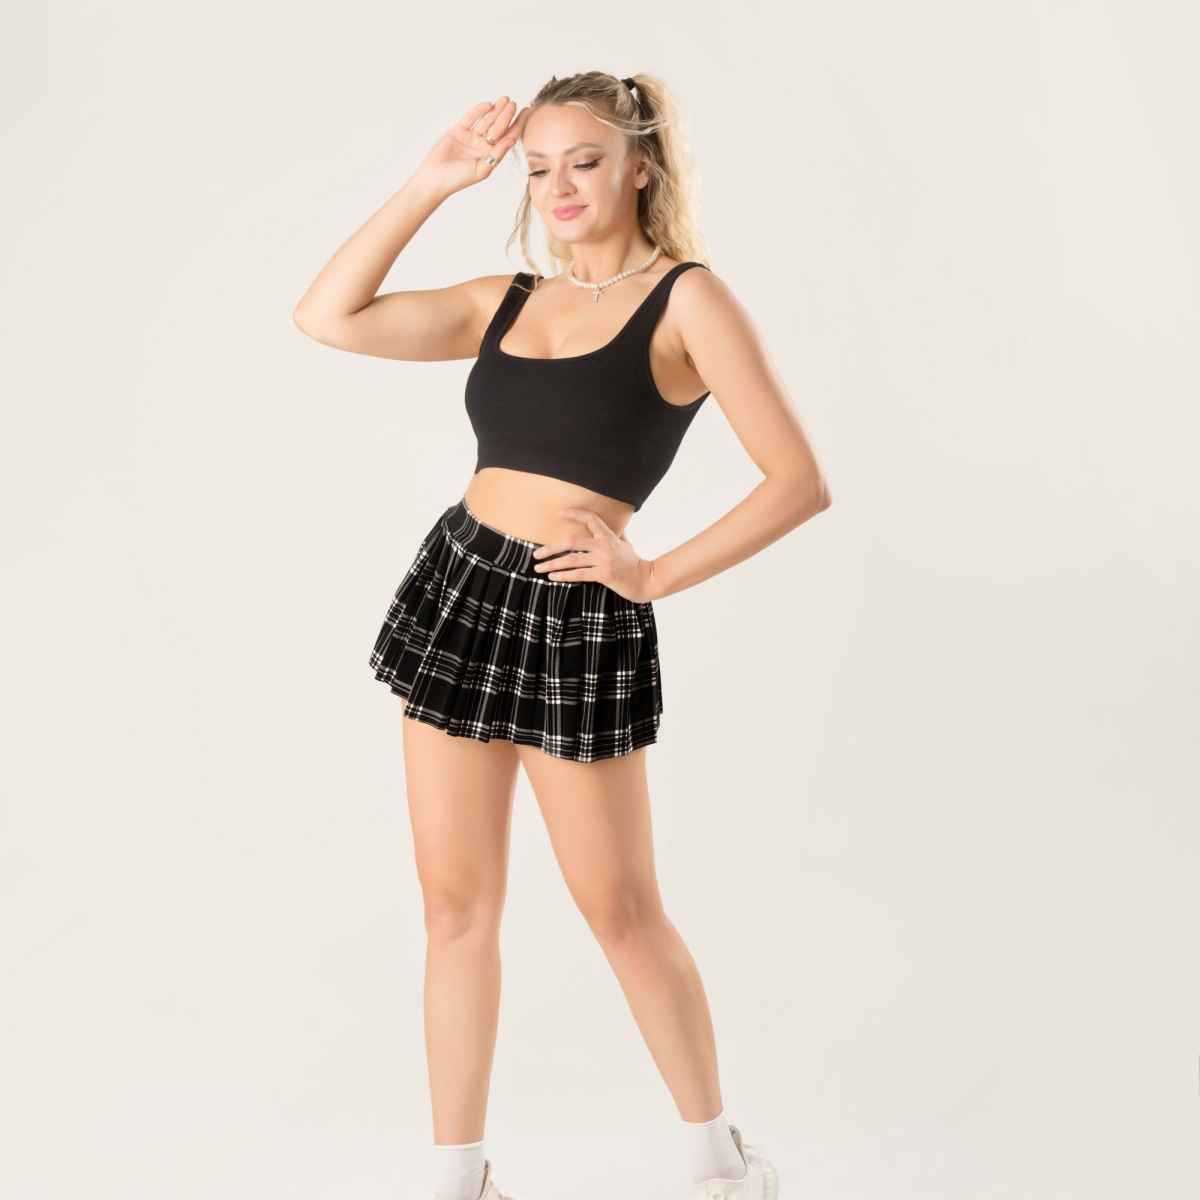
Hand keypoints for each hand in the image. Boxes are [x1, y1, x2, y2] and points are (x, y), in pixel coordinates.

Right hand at [415, 96, 528, 196]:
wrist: (436, 178)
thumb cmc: (459, 179)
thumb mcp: (482, 169)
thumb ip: (497, 155)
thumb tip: (512, 141)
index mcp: (491, 155)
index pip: (507, 137)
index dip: (517, 126)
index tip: (526, 114)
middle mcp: (482, 145)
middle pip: (498, 127)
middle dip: (506, 115)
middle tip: (514, 104)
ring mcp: (471, 137)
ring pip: (486, 121)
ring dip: (495, 110)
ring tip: (505, 100)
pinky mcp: (458, 131)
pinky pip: (470, 118)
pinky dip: (478, 111)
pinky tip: (489, 105)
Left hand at [531, 509, 657, 602]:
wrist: (646, 581)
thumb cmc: (634, 563)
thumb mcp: (626, 544)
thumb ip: (617, 533)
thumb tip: (616, 521)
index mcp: (609, 536)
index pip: (590, 518)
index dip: (574, 514)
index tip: (558, 514)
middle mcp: (605, 545)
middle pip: (572, 541)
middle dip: (551, 547)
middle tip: (537, 553)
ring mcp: (604, 560)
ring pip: (572, 559)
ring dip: (552, 563)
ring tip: (538, 567)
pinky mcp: (604, 575)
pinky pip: (579, 574)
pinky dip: (564, 575)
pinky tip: (552, 576)